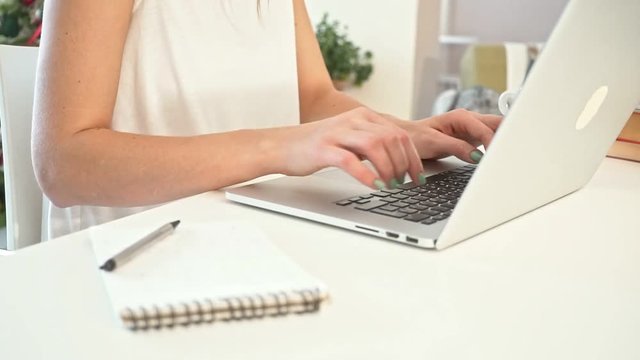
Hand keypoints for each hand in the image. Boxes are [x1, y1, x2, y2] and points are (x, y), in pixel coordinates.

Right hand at [280, 107, 423, 188]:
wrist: (281, 146)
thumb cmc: (317, 147)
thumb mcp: (350, 138)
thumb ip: (372, 143)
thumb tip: (399, 161)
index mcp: (363, 116)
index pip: (398, 134)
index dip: (413, 157)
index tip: (417, 176)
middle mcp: (353, 120)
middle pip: (391, 139)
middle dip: (404, 165)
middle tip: (404, 184)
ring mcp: (338, 133)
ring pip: (375, 146)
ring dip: (388, 169)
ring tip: (390, 185)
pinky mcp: (324, 149)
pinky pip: (351, 161)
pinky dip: (367, 175)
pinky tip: (374, 186)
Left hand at [401, 109, 501, 162]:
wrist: (406, 138)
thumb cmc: (416, 137)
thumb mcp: (434, 143)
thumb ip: (456, 148)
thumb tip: (476, 156)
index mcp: (461, 117)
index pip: (485, 128)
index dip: (493, 142)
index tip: (497, 156)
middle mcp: (469, 120)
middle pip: (497, 124)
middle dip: (507, 136)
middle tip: (513, 153)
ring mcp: (472, 128)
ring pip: (496, 130)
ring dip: (504, 140)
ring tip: (510, 156)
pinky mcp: (472, 137)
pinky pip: (490, 138)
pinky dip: (497, 145)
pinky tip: (501, 155)